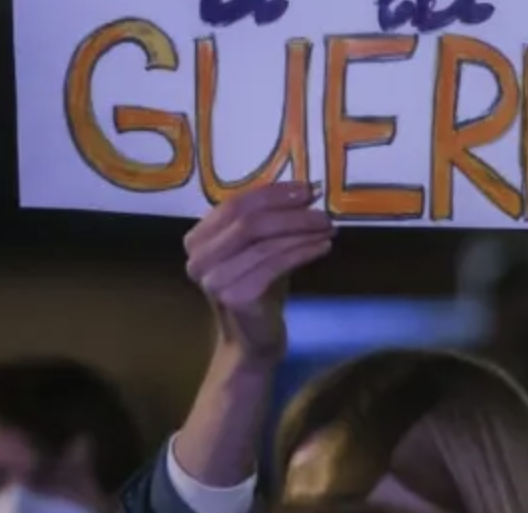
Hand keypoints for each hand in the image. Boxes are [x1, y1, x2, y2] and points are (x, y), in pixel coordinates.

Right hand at [183, 180, 334, 364]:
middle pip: (250, 222)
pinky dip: (303, 251)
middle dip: (291, 212)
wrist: (252, 338)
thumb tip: (305, 190)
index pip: (236, 204)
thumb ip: (268, 219)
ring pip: (266, 243)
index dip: (274, 194)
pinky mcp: (235, 297)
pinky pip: (275, 264)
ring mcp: (214, 280)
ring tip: (329, 228)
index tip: (307, 189)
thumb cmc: (258, 285)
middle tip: (323, 212)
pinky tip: (323, 247)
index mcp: (198, 239)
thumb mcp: (258, 246)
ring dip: (303, 231)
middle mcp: (198, 258)